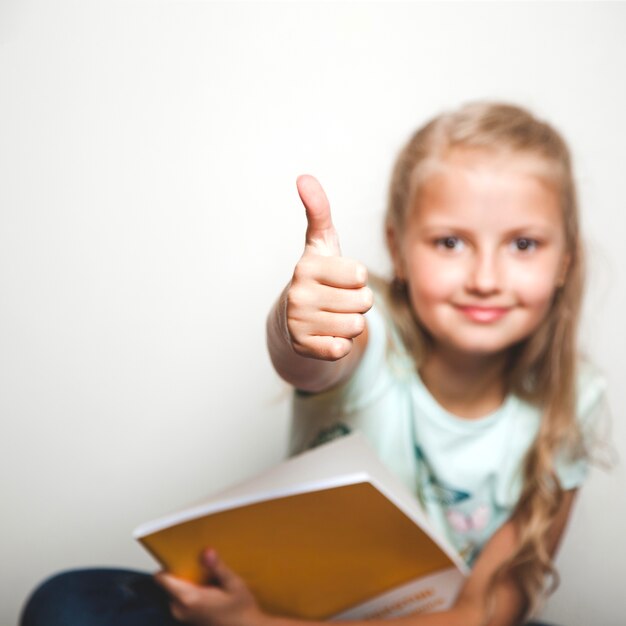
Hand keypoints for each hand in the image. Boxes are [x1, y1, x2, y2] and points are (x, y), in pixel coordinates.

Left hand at [154, 549, 264, 625]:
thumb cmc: (241, 608)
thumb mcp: (233, 584)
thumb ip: (218, 568)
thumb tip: (207, 551)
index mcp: (190, 599)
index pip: (163, 579)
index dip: (168, 564)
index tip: (177, 552)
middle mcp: (180, 609)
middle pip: (169, 582)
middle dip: (181, 569)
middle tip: (199, 560)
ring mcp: (182, 615)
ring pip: (174, 589)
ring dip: (187, 579)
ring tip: (207, 573)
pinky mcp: (186, 617)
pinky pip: (180, 597)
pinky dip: (190, 588)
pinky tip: (208, 585)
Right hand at [286, 175, 372, 360]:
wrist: (292, 320)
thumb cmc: (317, 277)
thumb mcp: (320, 244)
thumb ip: (318, 211)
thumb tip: (304, 177)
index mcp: (306, 267)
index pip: (360, 275)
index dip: (358, 278)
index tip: (341, 277)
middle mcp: (298, 294)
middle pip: (363, 302)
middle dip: (358, 302)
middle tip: (338, 299)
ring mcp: (299, 323)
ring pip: (355, 326)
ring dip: (351, 323)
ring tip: (333, 316)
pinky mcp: (303, 348)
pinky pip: (341, 349)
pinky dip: (340, 344)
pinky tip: (326, 334)